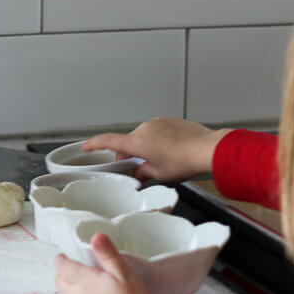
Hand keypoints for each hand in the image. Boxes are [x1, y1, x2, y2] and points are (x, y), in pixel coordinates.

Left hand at [54, 233, 157, 293]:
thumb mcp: (126, 276)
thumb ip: (109, 256)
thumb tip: (96, 237)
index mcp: (85, 280)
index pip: (62, 266)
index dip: (61, 259)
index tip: (64, 256)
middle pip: (59, 281)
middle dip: (62, 272)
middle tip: (71, 267)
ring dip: (65, 288)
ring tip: (76, 284)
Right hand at [84, 117, 231, 181]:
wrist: (207, 149)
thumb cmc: (185, 161)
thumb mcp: (159, 173)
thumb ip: (143, 172)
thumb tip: (138, 173)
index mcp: (138, 142)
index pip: (109, 141)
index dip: (95, 144)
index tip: (86, 147)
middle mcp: (145, 128)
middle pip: (128, 142)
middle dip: (130, 155)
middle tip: (139, 170)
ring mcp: (158, 122)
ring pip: (143, 136)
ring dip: (145, 147)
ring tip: (161, 161)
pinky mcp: (170, 120)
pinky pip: (157, 131)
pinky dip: (158, 140)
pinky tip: (170, 152)